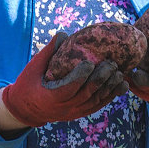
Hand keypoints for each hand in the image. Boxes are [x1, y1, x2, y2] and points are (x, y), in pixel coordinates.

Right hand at [0, 34, 127, 126]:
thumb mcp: (33, 67)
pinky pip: (98, 106)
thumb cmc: (28, 84)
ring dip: (109, 88)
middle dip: (101, 79)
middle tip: (111, 64)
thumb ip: (49, 52)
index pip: (68, 88)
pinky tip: (122, 86)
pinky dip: (111, 96)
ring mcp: (73, 112)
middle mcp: (64, 108)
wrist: (26, 110)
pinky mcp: (80, 113)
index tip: (90, 63)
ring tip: (120, 73)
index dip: (80, 76)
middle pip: (86, 94)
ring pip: (95, 101)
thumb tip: (64, 34)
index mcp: (50, 97)